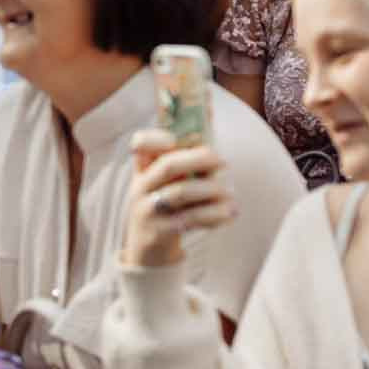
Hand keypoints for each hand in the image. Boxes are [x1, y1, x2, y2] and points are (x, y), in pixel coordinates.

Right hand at [121, 129, 237, 267]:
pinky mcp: (159, 233)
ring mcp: (147, 211)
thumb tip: (211, 117)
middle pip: (167, 165)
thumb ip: (186, 161)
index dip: (156, 137)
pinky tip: (229, 212)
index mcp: (143, 170)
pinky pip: (190, 219)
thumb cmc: (166, 208)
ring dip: (211, 189)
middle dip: (199, 159)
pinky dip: (213, 214)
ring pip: (181, 192)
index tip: (175, 138)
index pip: (139, 144)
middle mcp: (141, 187)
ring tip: (229, 193)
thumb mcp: (166, 184)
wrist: (148, 252)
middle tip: (223, 161)